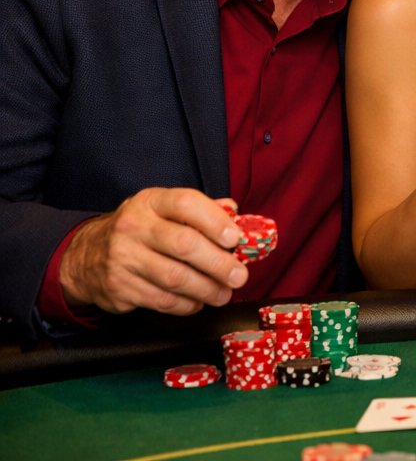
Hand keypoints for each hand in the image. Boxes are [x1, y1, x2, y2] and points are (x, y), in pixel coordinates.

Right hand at [59, 188, 246, 315]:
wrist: (85, 256)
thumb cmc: (140, 230)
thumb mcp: (163, 210)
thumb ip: (200, 210)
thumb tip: (236, 214)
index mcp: (150, 202)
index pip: (186, 204)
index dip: (215, 221)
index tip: (235, 238)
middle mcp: (133, 227)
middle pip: (184, 245)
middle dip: (218, 263)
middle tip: (239, 276)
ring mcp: (122, 258)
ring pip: (175, 278)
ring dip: (207, 289)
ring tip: (224, 293)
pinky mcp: (118, 288)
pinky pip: (161, 300)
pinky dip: (186, 304)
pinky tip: (198, 301)